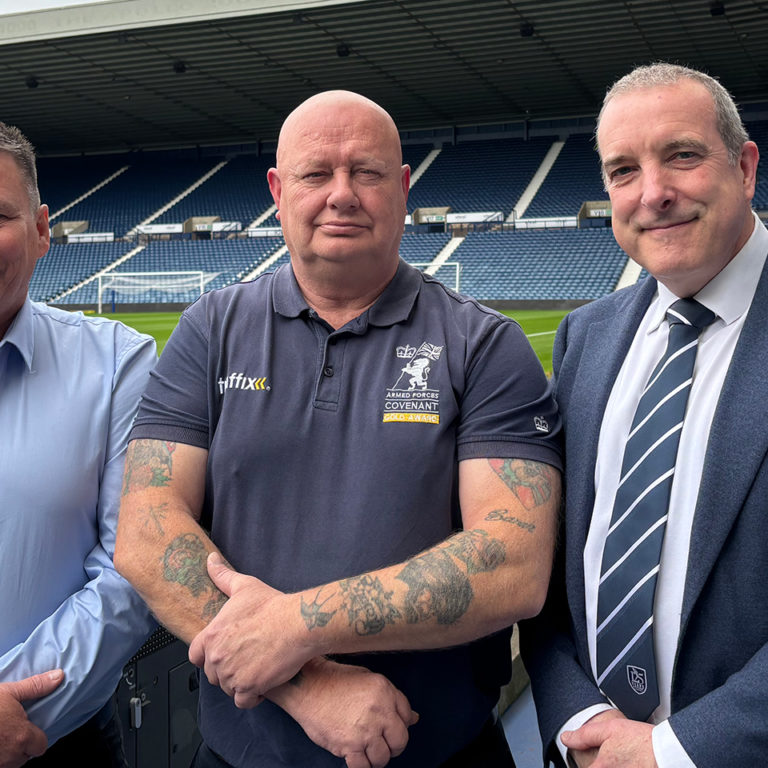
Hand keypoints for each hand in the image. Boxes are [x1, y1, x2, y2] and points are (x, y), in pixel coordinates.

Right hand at [0, 670, 63, 767]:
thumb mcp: (9, 691)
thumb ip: (36, 687)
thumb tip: (59, 677)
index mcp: (22, 737)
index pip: (41, 745)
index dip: (36, 736)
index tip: (28, 727)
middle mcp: (9, 756)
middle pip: (24, 757)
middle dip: (20, 746)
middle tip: (10, 730)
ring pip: (8, 765)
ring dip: (5, 754)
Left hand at [188, 554, 310, 707]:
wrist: (296, 624)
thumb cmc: (272, 606)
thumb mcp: (244, 586)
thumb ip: (223, 576)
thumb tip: (210, 560)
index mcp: (212, 635)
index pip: (196, 656)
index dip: (208, 656)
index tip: (224, 654)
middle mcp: (217, 657)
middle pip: (213, 675)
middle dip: (227, 671)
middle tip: (246, 660)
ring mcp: (231, 674)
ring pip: (228, 688)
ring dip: (240, 683)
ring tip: (257, 669)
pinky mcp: (249, 688)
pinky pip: (243, 701)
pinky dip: (252, 696)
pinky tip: (264, 684)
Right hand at [271, 658, 418, 767]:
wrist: (307, 686)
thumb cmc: (336, 680)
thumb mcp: (368, 679)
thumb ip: (391, 698)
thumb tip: (413, 718)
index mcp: (385, 691)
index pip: (407, 716)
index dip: (400, 725)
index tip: (390, 728)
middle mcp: (379, 711)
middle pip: (399, 741)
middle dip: (393, 746)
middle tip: (381, 743)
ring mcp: (364, 730)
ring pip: (382, 758)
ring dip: (376, 758)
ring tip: (366, 750)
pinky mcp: (347, 745)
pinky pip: (362, 767)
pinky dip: (361, 766)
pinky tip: (355, 757)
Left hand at [562, 710, 656, 767]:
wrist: (669, 753)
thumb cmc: (642, 742)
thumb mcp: (610, 730)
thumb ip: (584, 735)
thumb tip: (566, 738)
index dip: (579, 765)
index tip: (587, 760)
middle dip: (595, 764)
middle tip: (608, 758)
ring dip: (610, 766)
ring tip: (621, 761)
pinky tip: (628, 764)